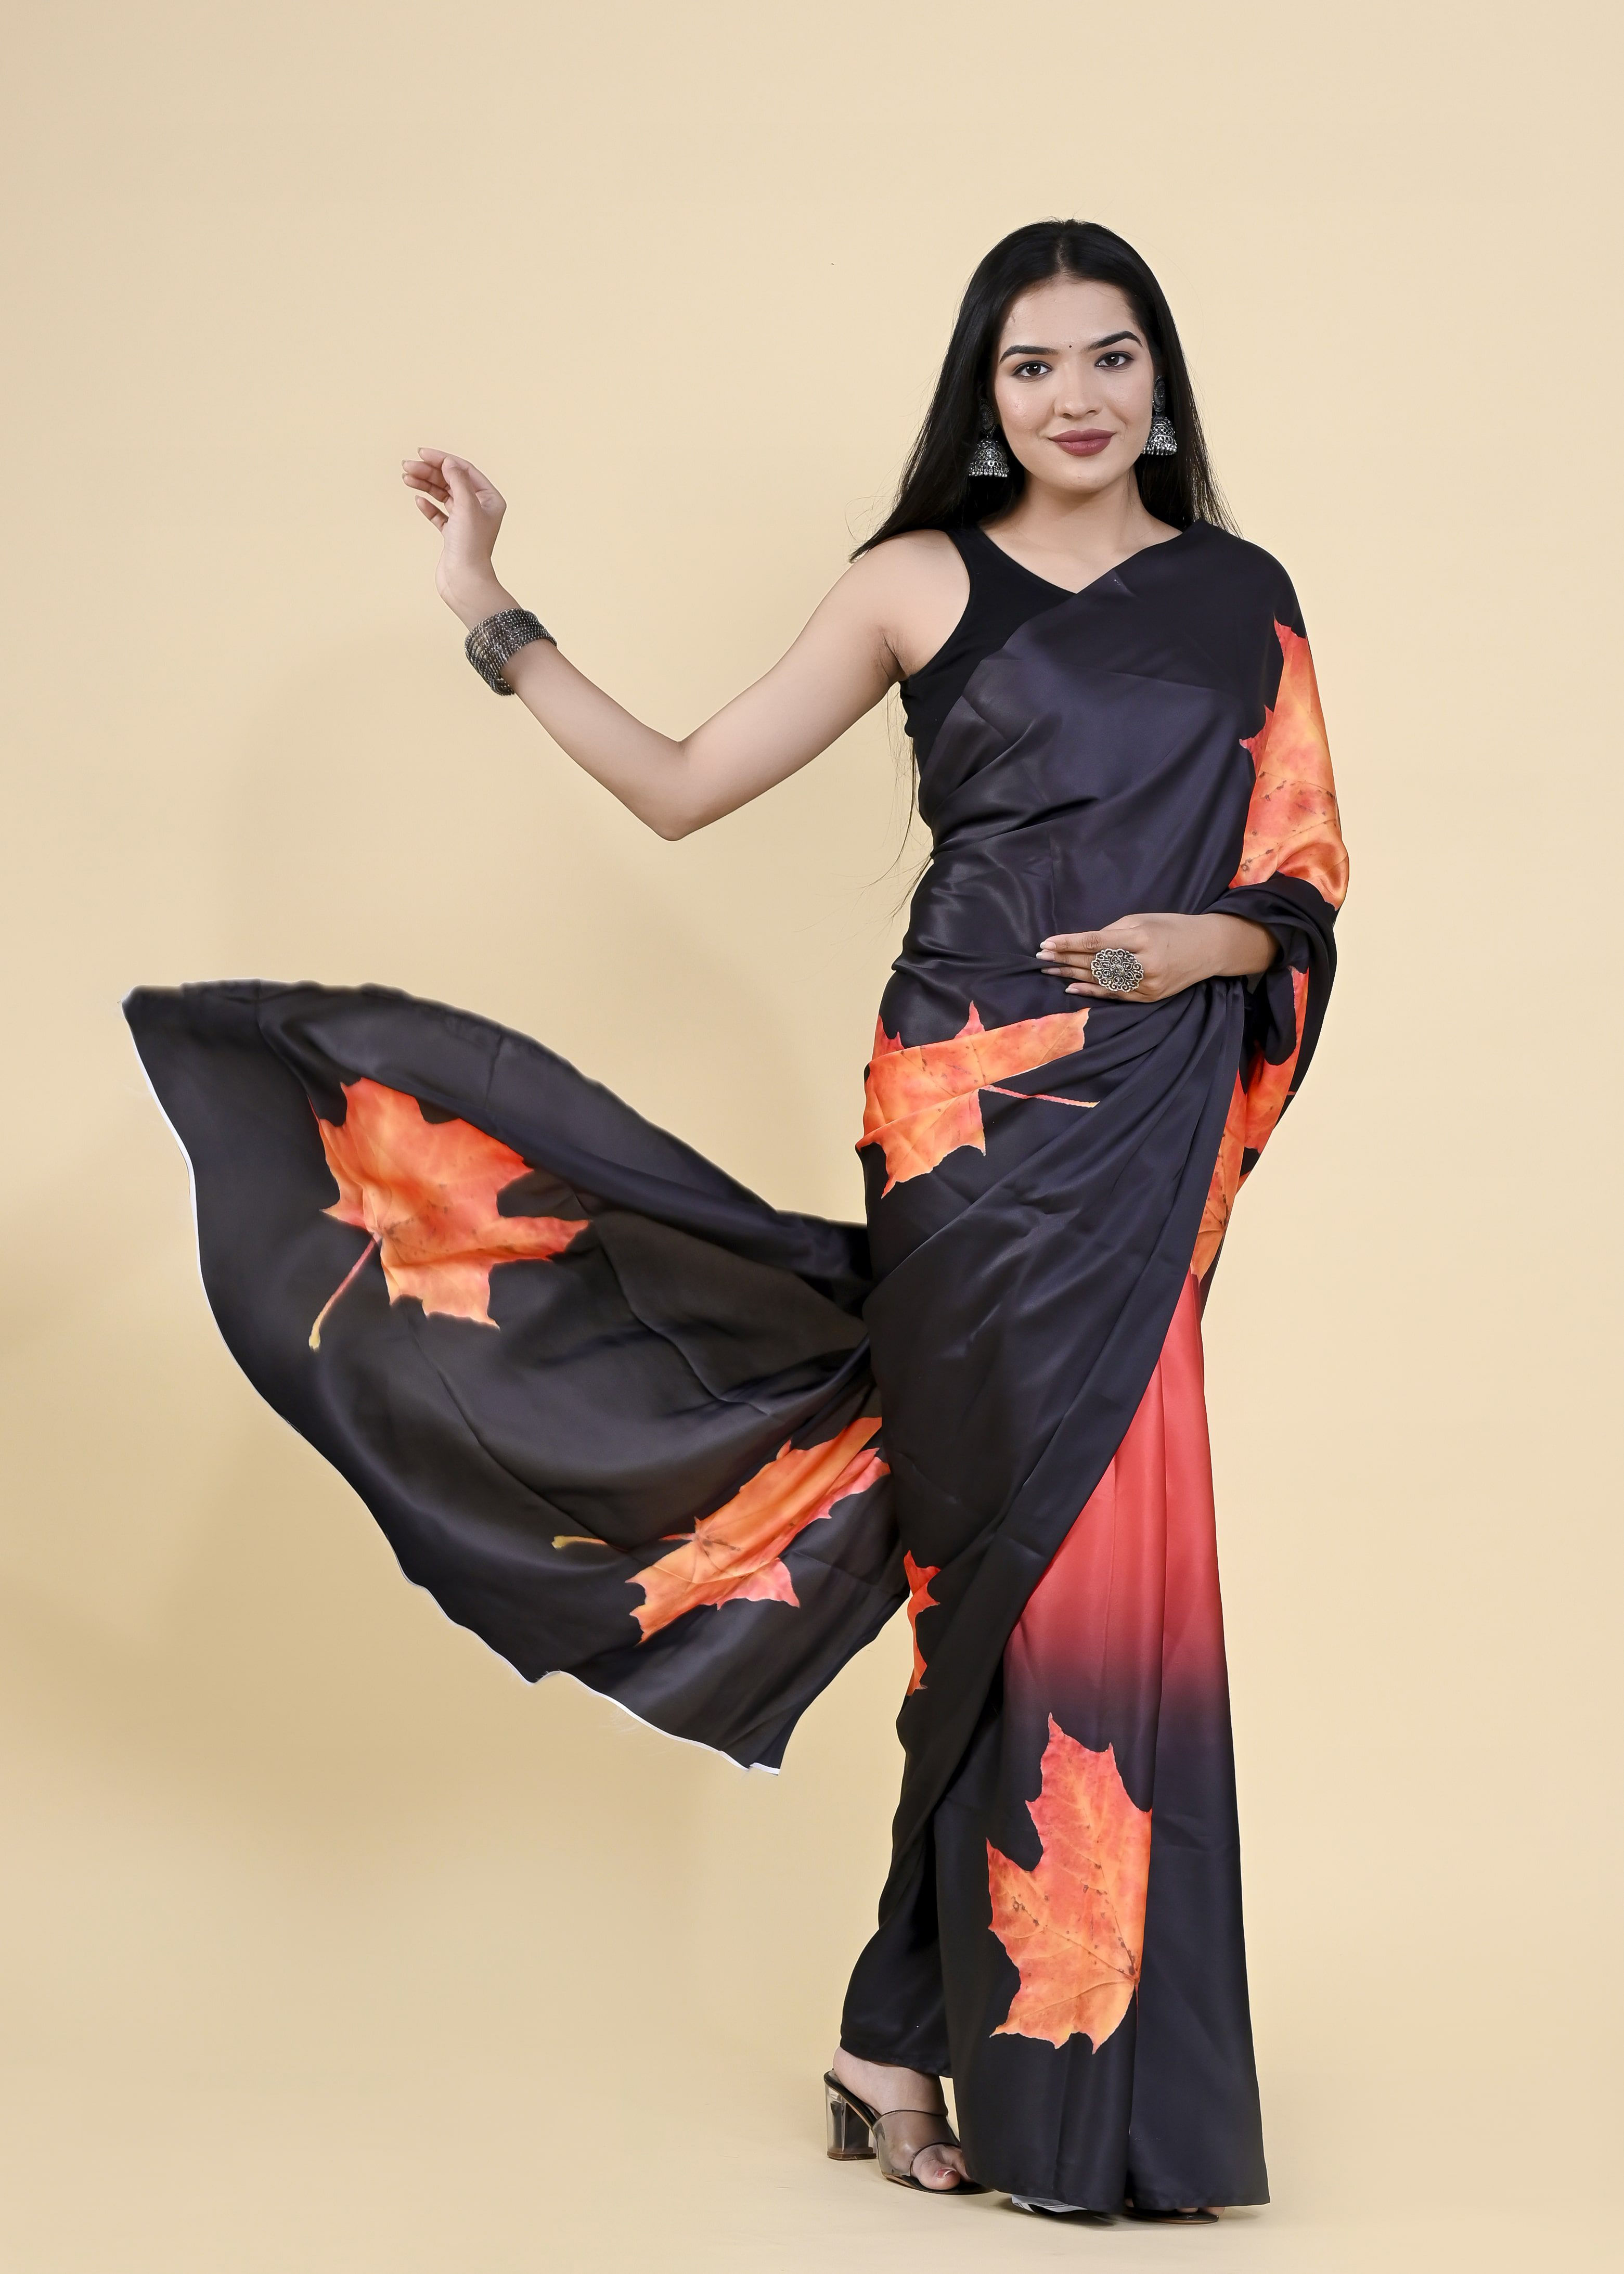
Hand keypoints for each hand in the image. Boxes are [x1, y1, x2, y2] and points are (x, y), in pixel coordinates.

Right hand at [401, 448, 514, 627]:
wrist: (464, 582)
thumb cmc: (471, 546)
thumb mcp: (466, 506)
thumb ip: (457, 481)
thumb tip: (448, 461)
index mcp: (490, 499)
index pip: (464, 470)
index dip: (443, 460)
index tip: (422, 454)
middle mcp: (480, 509)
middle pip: (451, 481)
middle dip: (429, 472)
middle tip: (407, 466)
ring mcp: (465, 522)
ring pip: (443, 496)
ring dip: (425, 485)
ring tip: (406, 478)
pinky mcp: (453, 535)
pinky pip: (439, 514)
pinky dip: (428, 506)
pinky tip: (418, 500)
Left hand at [1037, 912, 1275, 1001]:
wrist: (1208, 948)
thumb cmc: (1172, 928)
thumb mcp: (1143, 920)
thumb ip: (1113, 931)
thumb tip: (1083, 943)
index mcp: (1142, 937)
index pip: (1096, 942)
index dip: (1068, 943)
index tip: (1046, 943)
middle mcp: (1144, 963)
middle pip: (1095, 963)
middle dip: (1065, 959)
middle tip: (1041, 957)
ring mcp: (1147, 984)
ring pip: (1102, 981)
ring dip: (1072, 975)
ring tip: (1049, 969)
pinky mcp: (1149, 997)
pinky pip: (1115, 995)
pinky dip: (1091, 991)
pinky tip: (1071, 986)